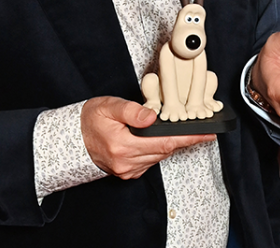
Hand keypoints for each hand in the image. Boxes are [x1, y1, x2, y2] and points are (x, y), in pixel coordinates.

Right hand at [81, 96, 214, 179]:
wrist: (73, 137)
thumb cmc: (90, 119)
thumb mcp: (109, 106)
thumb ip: (131, 111)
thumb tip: (151, 116)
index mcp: (123, 146)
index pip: (164, 143)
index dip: (188, 138)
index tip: (206, 134)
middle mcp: (126, 162)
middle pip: (165, 151)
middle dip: (184, 140)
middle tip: (202, 130)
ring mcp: (127, 170)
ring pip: (159, 156)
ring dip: (171, 144)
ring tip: (183, 131)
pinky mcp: (127, 172)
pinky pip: (150, 161)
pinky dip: (158, 150)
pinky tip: (161, 139)